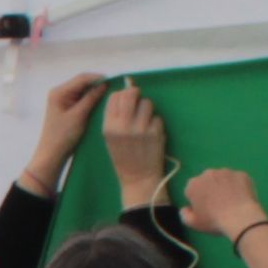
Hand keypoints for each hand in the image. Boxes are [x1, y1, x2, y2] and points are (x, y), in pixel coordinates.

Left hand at [22, 69, 109, 190]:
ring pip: (84, 90)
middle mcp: (60, 92)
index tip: (114, 81)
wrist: (52, 154)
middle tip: (115, 88)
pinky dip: (92, 99)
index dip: (98, 78)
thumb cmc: (63, 136)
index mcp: (59, 92)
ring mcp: (63, 99)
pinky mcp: (68, 107)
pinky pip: (82, 98)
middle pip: (83, 83)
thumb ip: (91, 98)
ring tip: (111, 94)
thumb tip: (105, 84)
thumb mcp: (79, 116)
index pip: (82, 78)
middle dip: (98, 84)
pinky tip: (102, 102)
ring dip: (96, 92)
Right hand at [102, 84, 172, 203]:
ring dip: (147, 109)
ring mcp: (141, 128)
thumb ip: (116, 116)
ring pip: (147, 103)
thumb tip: (126, 90)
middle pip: (131, 94)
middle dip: (136, 95)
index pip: (115, 96)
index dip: (122, 95)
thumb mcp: (110, 137)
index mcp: (109, 127)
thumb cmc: (123, 156)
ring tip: (144, 122)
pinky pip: (157, 117)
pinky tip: (151, 133)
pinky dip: (155, 123)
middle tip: (138, 103)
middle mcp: (123, 125)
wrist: (138, 178)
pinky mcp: (156, 132)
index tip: (127, 102)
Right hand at [184, 165, 267, 242]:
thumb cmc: (213, 221)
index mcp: (193, 184)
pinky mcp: (242, 174)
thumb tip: (185, 209)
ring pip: (223, 178)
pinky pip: (237, 180)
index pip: (191, 190)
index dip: (197, 200)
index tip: (203, 209)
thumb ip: (184, 215)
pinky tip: (241, 198)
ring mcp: (226, 172)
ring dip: (224, 186)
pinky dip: (238, 186)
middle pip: (207, 181)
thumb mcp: (193, 223)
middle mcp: (208, 173)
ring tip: (231, 201)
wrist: (240, 217)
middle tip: (217, 204)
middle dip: (210, 189)